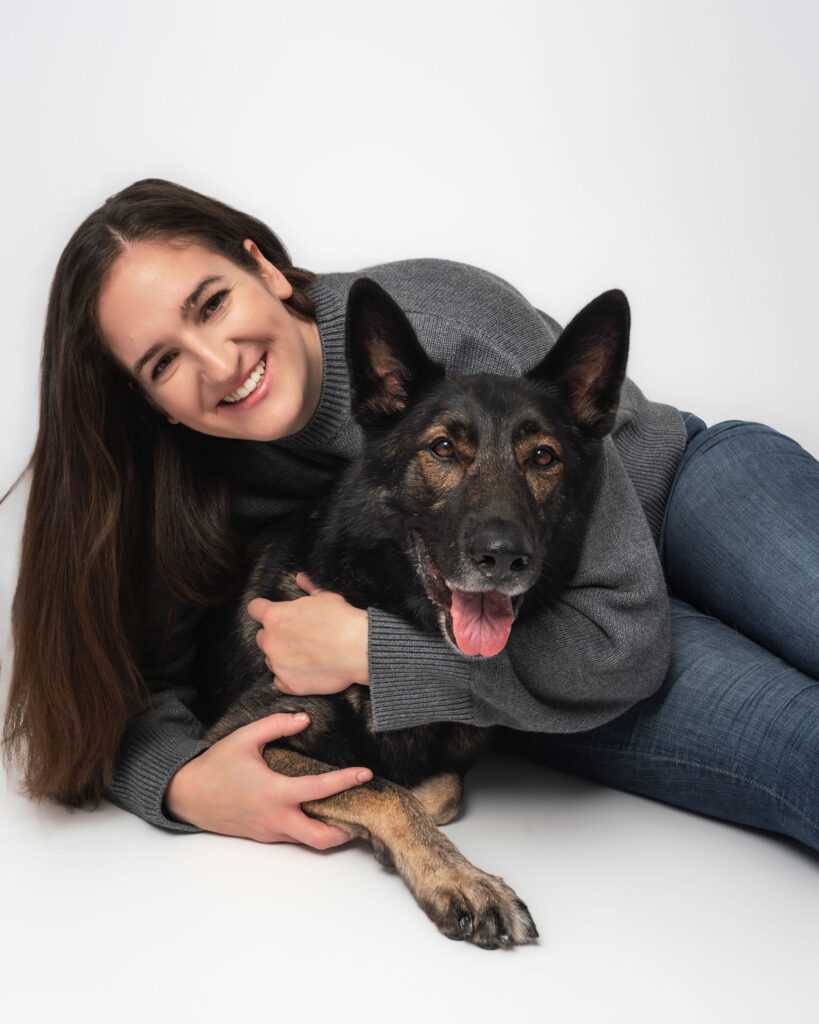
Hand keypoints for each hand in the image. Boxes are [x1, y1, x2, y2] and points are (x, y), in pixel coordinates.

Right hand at [164, 712, 371, 846]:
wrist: (187, 795)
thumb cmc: (216, 766)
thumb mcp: (244, 738)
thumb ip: (276, 725)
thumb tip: (304, 719)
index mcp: (274, 792)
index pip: (319, 789)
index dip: (346, 781)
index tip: (365, 773)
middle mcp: (275, 818)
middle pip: (321, 838)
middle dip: (346, 830)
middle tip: (362, 812)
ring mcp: (269, 831)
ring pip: (308, 842)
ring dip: (329, 831)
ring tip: (346, 812)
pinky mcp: (263, 836)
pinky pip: (294, 838)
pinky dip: (310, 830)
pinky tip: (317, 813)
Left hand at [247, 573, 368, 695]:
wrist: (358, 649)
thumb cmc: (342, 620)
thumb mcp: (325, 596)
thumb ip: (308, 588)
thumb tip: (301, 578)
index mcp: (275, 616)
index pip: (254, 609)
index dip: (262, 609)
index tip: (269, 612)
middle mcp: (271, 641)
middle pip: (262, 637)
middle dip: (275, 635)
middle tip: (297, 635)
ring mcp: (279, 665)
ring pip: (271, 659)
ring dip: (282, 656)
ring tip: (304, 654)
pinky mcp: (290, 684)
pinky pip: (280, 681)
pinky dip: (288, 677)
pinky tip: (304, 671)